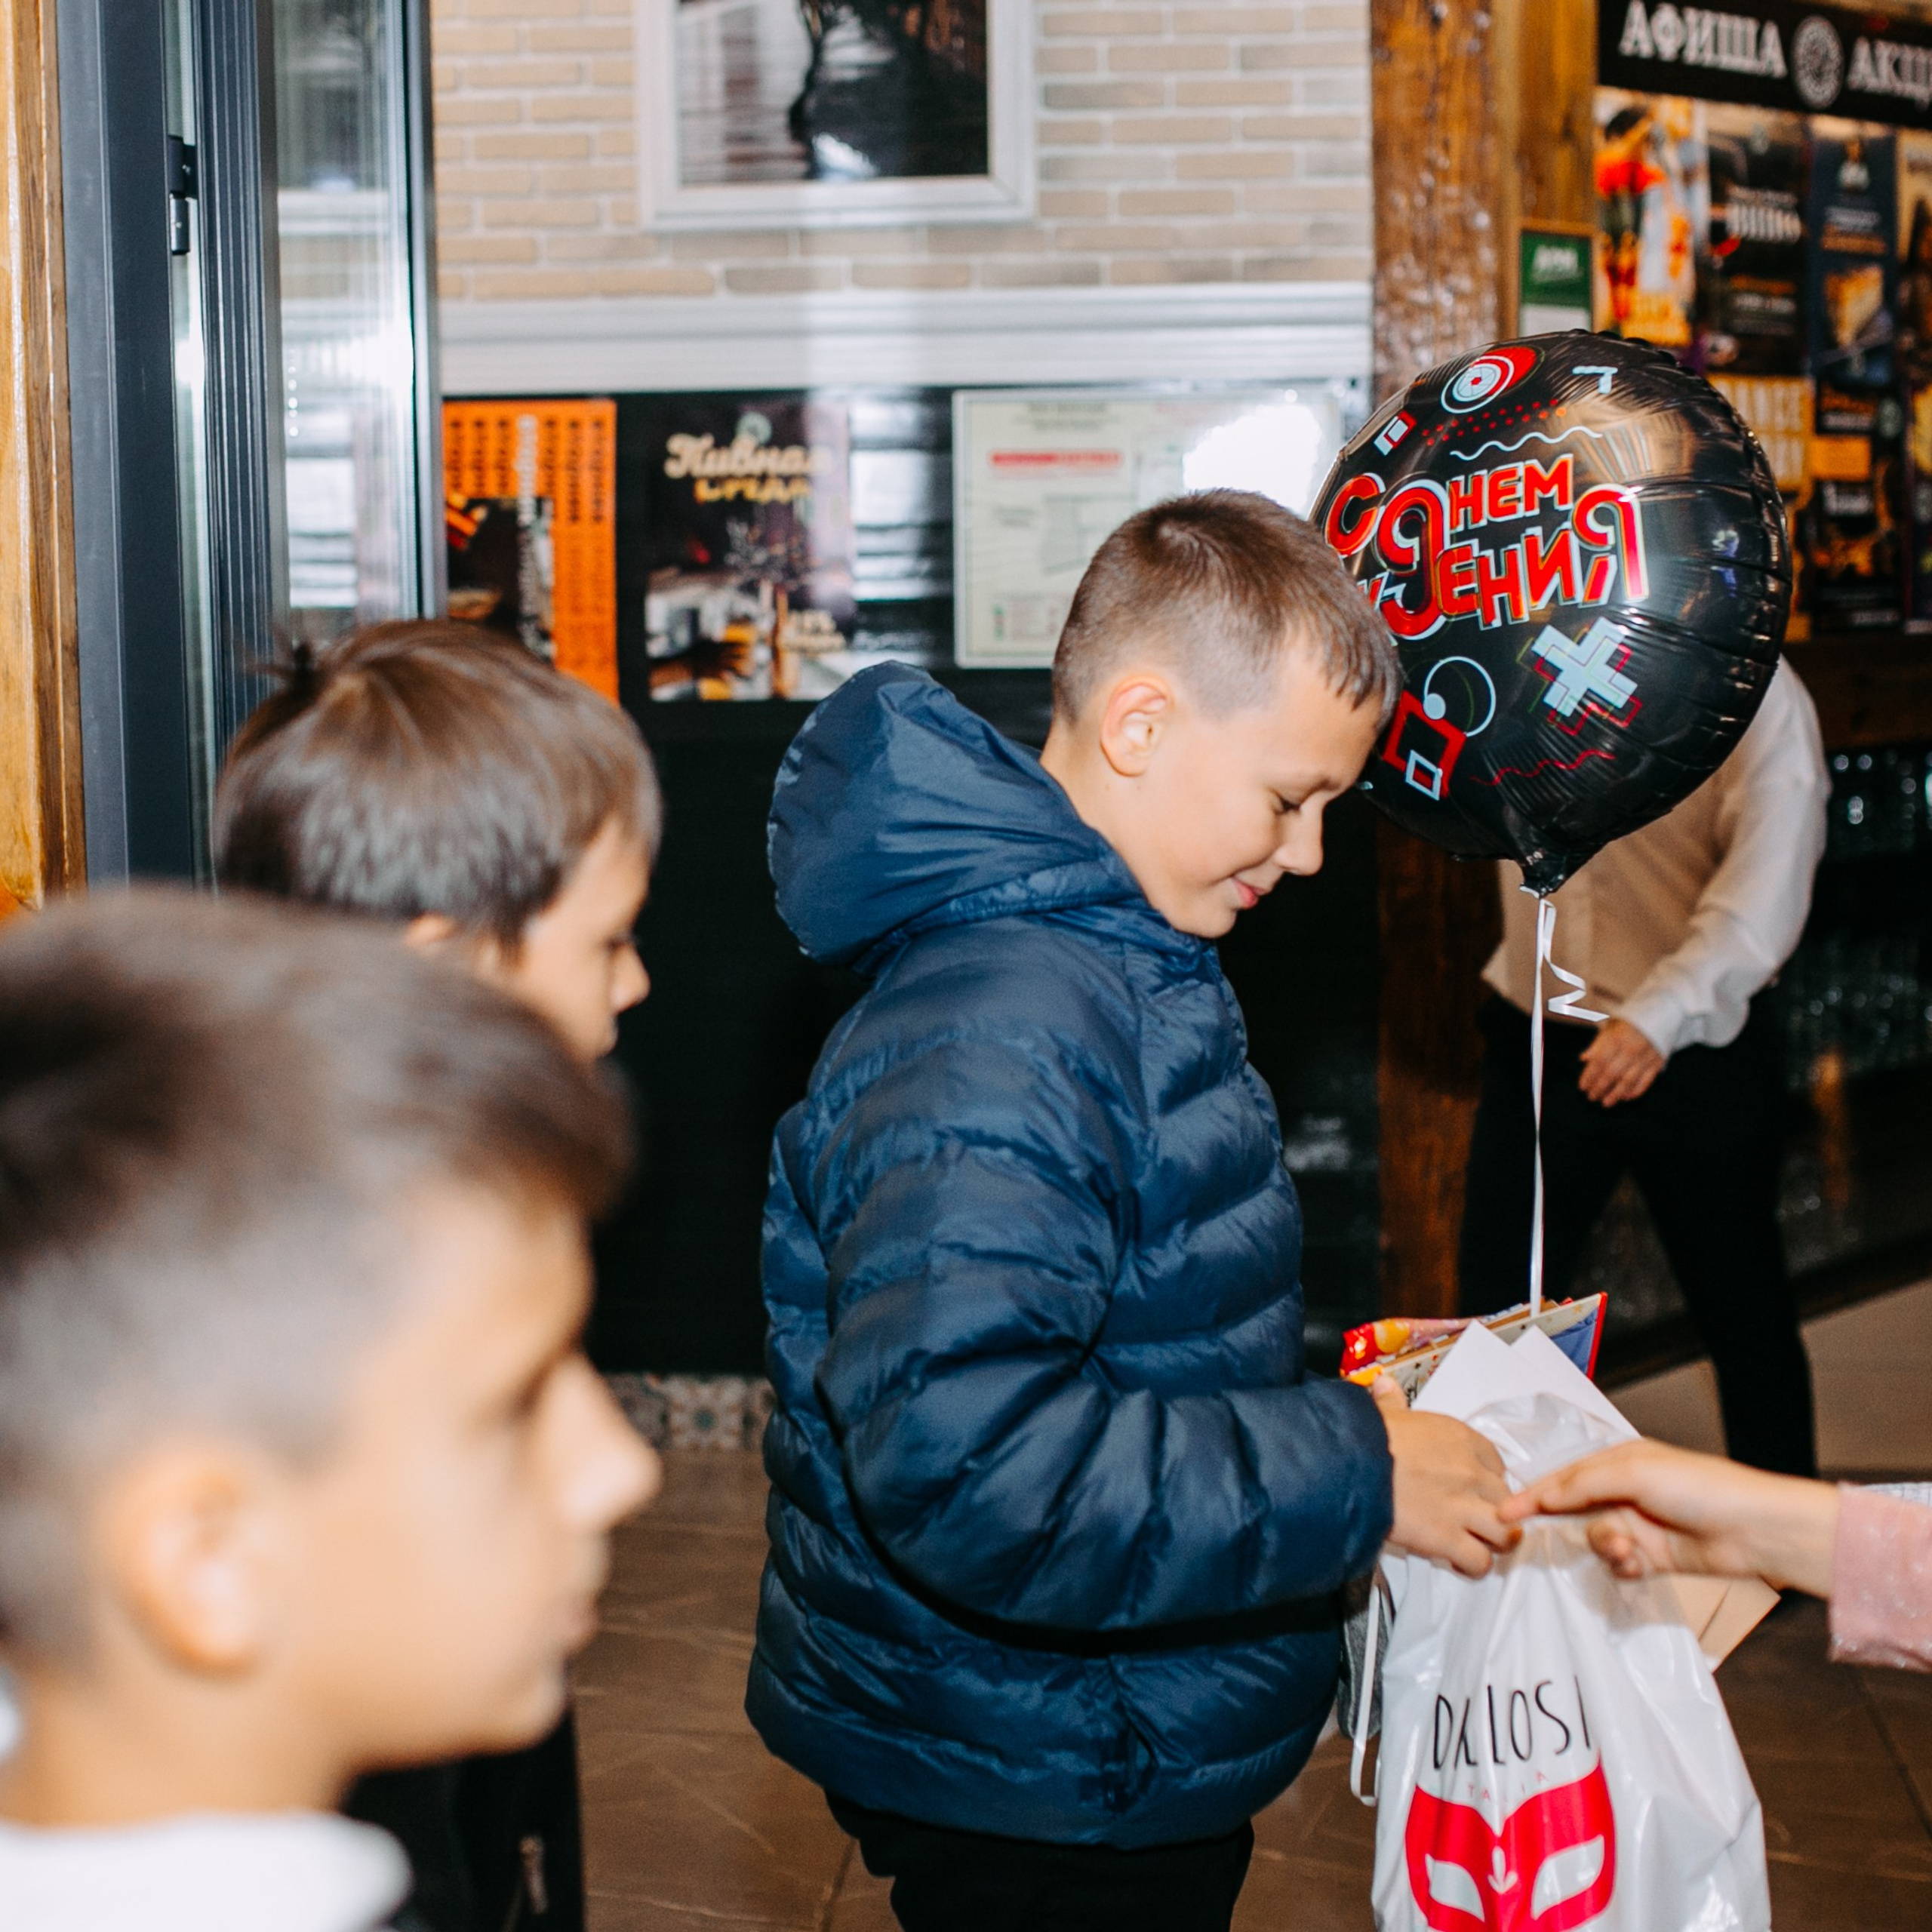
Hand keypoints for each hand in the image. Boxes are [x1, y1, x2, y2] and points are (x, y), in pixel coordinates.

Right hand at [1371, 1374, 1519, 1577]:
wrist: (1348, 1464)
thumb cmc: (1365, 1437)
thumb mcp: (1384, 1413)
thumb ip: (1393, 1401)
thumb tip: (1385, 1385)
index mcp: (1461, 1439)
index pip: (1497, 1464)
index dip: (1487, 1480)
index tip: (1472, 1488)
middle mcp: (1471, 1473)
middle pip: (1508, 1501)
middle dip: (1497, 1514)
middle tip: (1477, 1521)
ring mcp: (1463, 1508)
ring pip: (1506, 1534)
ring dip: (1495, 1543)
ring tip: (1478, 1545)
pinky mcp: (1447, 1538)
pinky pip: (1480, 1561)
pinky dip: (1473, 1566)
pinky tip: (1457, 1561)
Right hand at [1498, 1438, 1837, 1596]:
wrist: (1754, 1530)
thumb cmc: (1701, 1487)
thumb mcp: (1634, 1472)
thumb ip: (1583, 1484)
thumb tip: (1544, 1494)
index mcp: (1619, 1462)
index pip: (1564, 1477)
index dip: (1534, 1494)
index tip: (1505, 1512)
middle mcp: (1625, 1492)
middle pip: (1575, 1511)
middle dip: (1568, 1526)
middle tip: (1545, 1539)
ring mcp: (1639, 1526)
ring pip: (1596, 1541)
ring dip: (1604, 1548)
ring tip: (1626, 1550)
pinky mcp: (1653, 1558)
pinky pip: (1619, 1565)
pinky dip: (1622, 1567)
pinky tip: (1636, 1564)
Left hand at [1577, 1017, 1664, 1106]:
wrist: (1662, 1013)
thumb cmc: (1632, 1020)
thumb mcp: (1612, 1026)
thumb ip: (1598, 1044)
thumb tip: (1583, 1059)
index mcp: (1616, 1039)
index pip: (1599, 1063)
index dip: (1589, 1077)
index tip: (1583, 1087)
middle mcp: (1630, 1050)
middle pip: (1611, 1074)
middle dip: (1600, 1088)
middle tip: (1591, 1097)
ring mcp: (1645, 1057)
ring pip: (1628, 1081)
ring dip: (1615, 1095)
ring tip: (1606, 1103)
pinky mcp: (1658, 1063)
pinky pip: (1646, 1081)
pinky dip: (1636, 1092)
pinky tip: (1626, 1098)